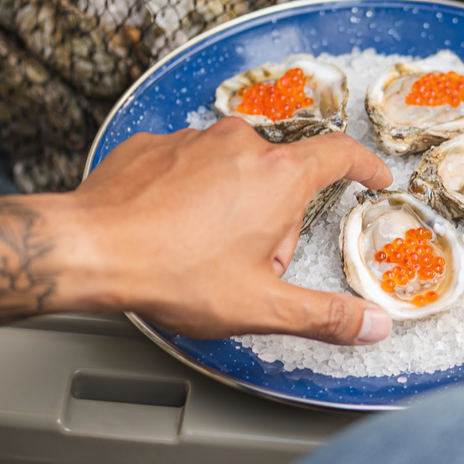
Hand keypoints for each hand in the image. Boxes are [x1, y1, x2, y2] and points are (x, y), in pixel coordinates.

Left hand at [49, 118, 393, 345]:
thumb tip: (373, 324)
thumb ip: (325, 315)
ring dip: (232, 206)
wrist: (90, 250)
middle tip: (249, 263)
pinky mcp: (157, 145)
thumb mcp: (261, 307)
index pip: (340, 154)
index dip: (364, 165)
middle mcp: (239, 145)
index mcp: (278, 178)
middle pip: (281, 177)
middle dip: (275, 218)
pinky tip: (171, 229)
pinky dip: (192, 193)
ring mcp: (195, 140)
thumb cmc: (172, 274)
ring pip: (234, 171)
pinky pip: (191, 165)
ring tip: (201, 250)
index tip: (373, 176)